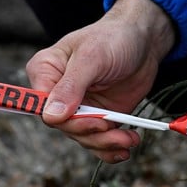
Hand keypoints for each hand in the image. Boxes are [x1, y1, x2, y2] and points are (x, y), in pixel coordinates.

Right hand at [25, 0, 175, 162]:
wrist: (144, 41)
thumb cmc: (114, 37)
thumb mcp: (92, 57)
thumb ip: (71, 86)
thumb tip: (51, 116)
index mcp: (45, 71)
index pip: (42, 105)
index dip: (64, 118)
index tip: (91, 121)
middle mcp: (57, 93)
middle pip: (63, 126)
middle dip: (89, 132)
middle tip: (111, 127)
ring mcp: (78, 107)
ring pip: (81, 137)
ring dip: (104, 143)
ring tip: (128, 139)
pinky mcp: (98, 117)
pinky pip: (97, 140)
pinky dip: (110, 148)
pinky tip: (125, 147)